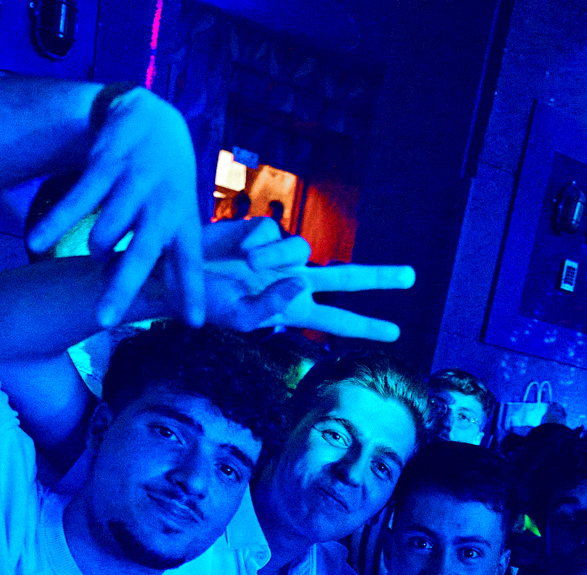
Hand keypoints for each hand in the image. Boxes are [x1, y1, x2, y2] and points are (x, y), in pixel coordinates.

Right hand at [28, 86, 204, 327]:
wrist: (153, 116)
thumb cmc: (167, 181)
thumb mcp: (181, 214)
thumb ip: (177, 257)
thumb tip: (184, 311)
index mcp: (184, 219)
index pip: (192, 260)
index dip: (193, 290)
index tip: (194, 322)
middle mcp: (161, 203)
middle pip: (142, 252)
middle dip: (123, 286)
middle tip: (104, 319)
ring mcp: (133, 183)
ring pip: (106, 230)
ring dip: (96, 249)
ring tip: (96, 254)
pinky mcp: (106, 165)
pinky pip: (77, 201)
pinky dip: (55, 222)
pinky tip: (35, 241)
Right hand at [196, 218, 414, 339]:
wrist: (174, 274)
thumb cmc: (203, 303)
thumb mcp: (238, 317)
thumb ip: (272, 307)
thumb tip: (301, 282)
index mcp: (291, 310)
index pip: (337, 320)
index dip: (365, 326)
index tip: (395, 333)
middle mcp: (291, 281)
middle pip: (345, 277)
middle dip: (378, 278)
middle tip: (412, 278)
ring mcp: (278, 256)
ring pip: (302, 248)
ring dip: (277, 254)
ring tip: (248, 261)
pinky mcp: (261, 231)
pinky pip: (273, 229)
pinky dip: (258, 239)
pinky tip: (239, 249)